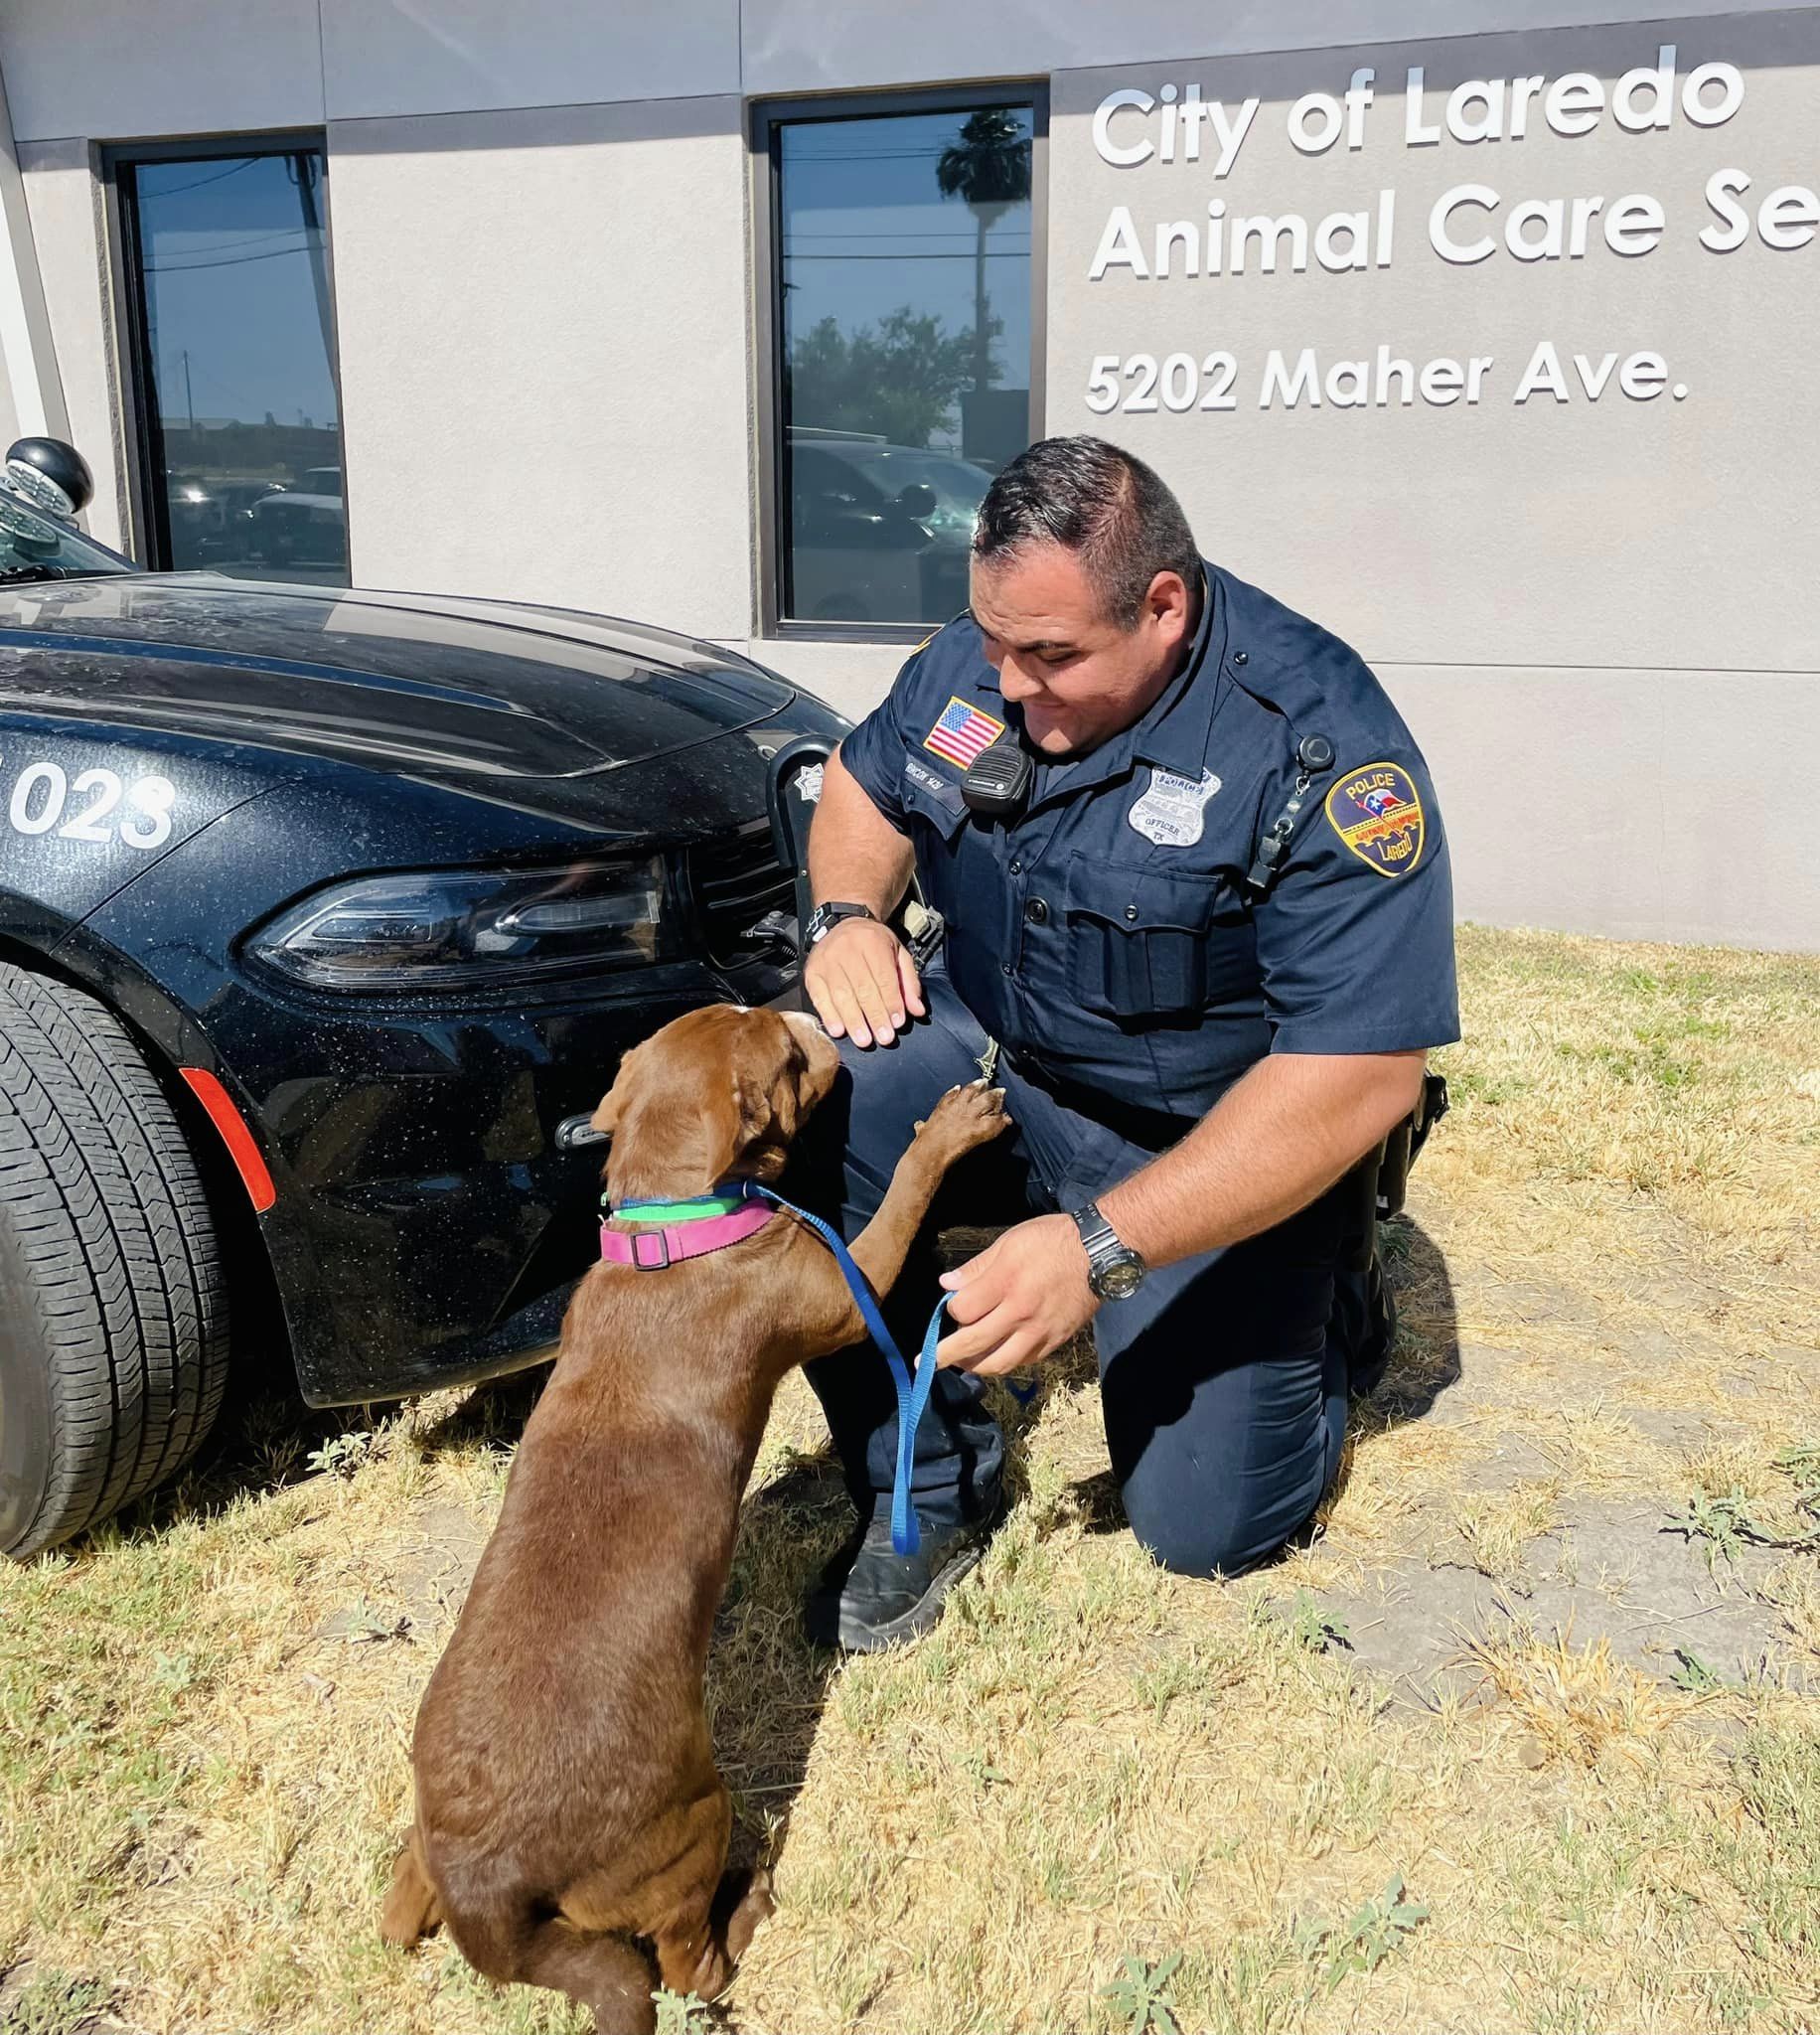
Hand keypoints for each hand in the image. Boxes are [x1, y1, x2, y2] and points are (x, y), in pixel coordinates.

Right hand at [803, 916, 924, 1047]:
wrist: (843, 924)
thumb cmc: (874, 943)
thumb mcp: (898, 954)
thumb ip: (909, 983)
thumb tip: (917, 1010)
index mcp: (873, 942)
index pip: (883, 977)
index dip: (891, 1002)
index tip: (897, 1023)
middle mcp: (848, 950)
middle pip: (863, 989)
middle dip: (875, 1016)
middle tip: (884, 1038)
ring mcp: (827, 961)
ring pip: (841, 995)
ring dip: (853, 1020)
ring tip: (864, 1040)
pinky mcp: (812, 972)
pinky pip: (820, 997)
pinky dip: (829, 1015)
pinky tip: (839, 1030)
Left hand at [935, 1213, 1099, 1376]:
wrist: (1099, 1252)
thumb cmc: (1052, 1240)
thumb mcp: (1009, 1242)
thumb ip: (977, 1267)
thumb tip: (948, 1284)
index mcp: (1005, 1283)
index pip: (963, 1311)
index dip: (952, 1310)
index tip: (954, 1304)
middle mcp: (1020, 1313)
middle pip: (974, 1344)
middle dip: (946, 1355)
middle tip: (927, 1362)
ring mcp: (1039, 1331)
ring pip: (999, 1362)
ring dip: (976, 1366)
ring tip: (964, 1362)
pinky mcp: (1056, 1340)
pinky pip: (1024, 1361)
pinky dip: (1006, 1361)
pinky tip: (998, 1353)